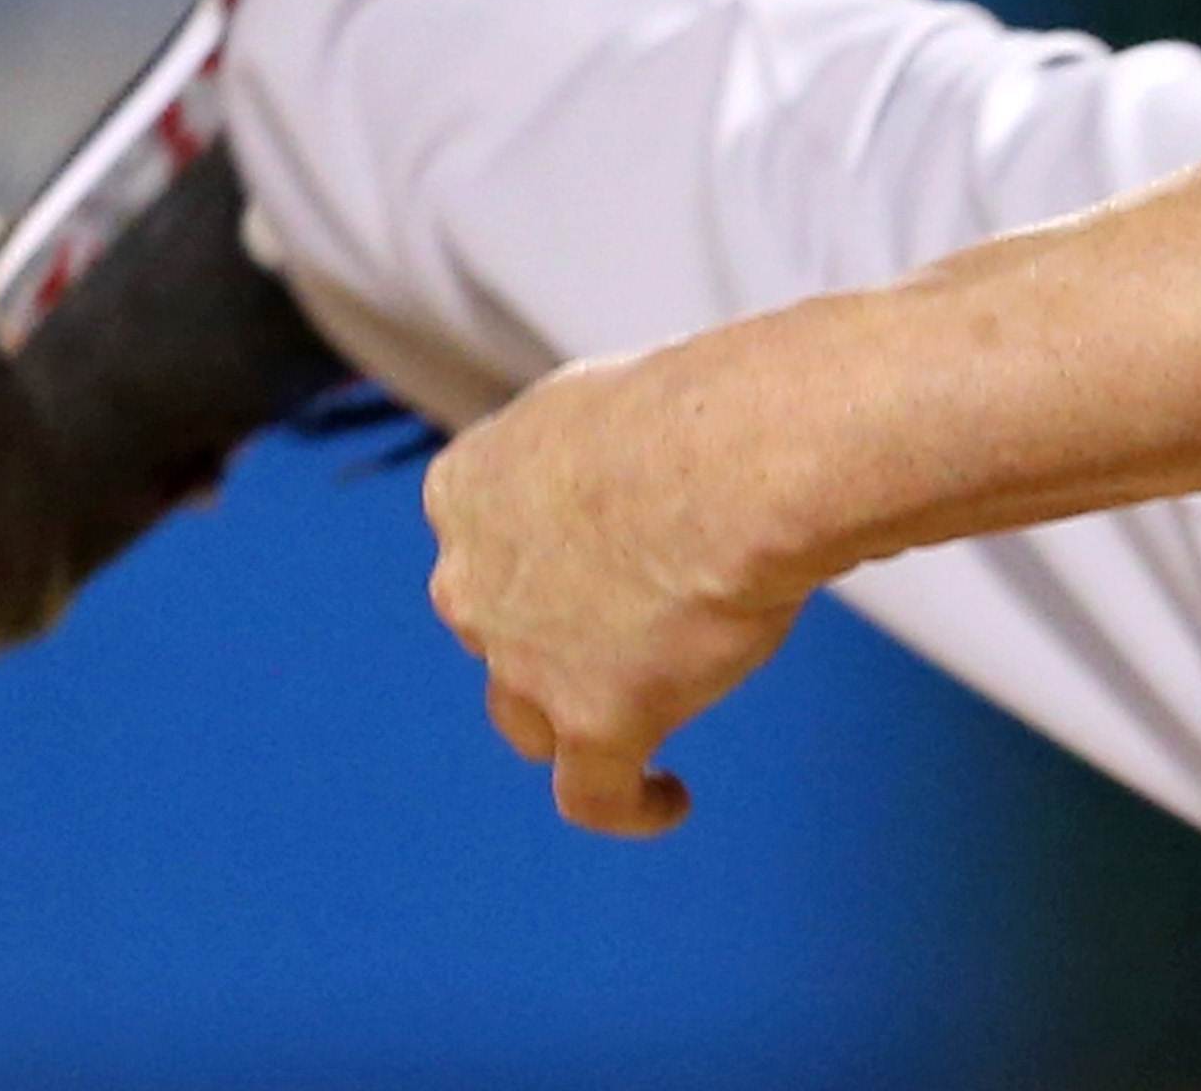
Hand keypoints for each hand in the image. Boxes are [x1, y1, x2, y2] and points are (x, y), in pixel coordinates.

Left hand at [420, 344, 807, 838]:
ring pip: (528, 717)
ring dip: (572, 714)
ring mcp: (525, 662)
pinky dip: (629, 804)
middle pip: (496, 628)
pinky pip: (594, 794)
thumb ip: (594, 448)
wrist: (732, 462)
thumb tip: (645, 467)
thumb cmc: (699, 408)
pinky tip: (668, 800)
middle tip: (624, 615)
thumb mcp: (614, 397)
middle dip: (544, 629)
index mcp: (468, 486)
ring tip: (632, 711)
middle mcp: (474, 579)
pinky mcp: (590, 723)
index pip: (480, 534)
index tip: (584, 550)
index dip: (533, 548)